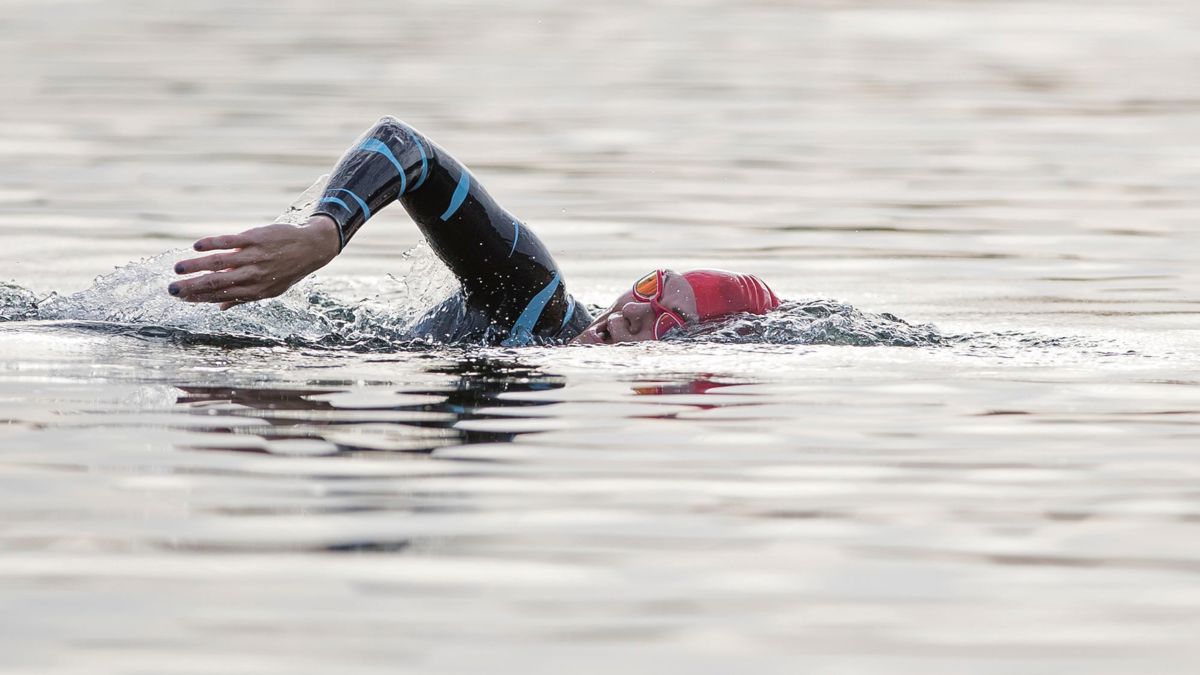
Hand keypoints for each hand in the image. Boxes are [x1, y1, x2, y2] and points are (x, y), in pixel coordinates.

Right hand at [169, 215, 340, 309]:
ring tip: (177, 268)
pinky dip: (211, 244)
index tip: (180, 298)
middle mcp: (253, 276)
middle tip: (171, 290)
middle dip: (192, 287)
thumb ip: (243, 297)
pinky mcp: (255, 239)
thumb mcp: (270, 290)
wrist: (311, 248)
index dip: (199, 298)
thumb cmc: (288, 270)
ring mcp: (254, 257)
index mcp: (255, 291)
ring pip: (219, 263)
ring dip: (196, 266)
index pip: (221, 297)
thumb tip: (219, 308)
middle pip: (217, 283)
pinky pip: (229, 242)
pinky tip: (196, 247)